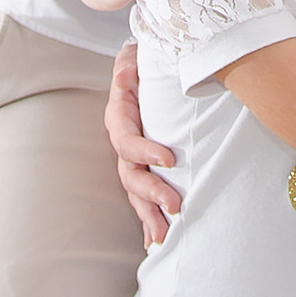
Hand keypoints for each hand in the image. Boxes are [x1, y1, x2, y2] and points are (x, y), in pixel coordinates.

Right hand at [106, 42, 184, 248]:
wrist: (149, 69)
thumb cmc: (146, 62)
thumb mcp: (137, 55)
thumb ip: (130, 62)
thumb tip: (126, 71)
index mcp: (120, 117)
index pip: (127, 141)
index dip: (145, 151)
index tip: (169, 159)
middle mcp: (123, 142)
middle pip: (131, 175)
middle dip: (152, 193)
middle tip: (175, 205)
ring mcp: (132, 159)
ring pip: (136, 193)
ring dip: (149, 215)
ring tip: (164, 235)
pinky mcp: (145, 169)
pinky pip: (143, 198)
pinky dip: (149, 219)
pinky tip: (156, 241)